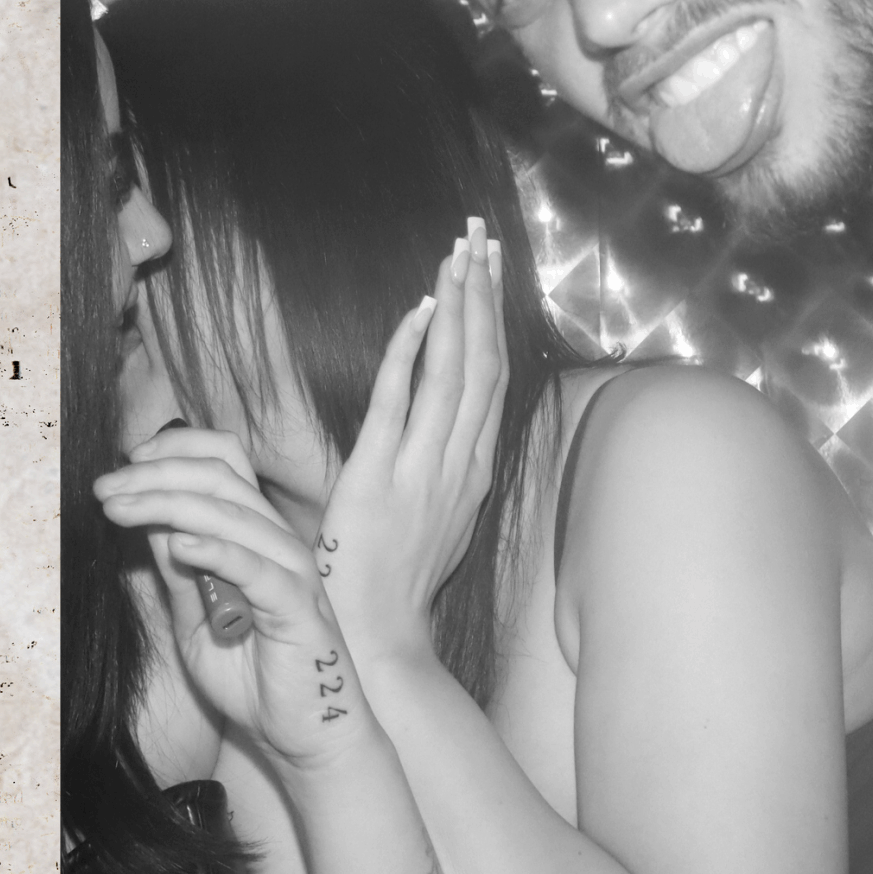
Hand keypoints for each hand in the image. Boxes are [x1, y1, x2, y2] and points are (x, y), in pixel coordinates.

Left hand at [94, 427, 369, 776]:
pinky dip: (216, 549)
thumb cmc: (253, 679)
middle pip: (219, 477)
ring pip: (230, 513)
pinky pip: (255, 567)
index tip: (123, 466)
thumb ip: (177, 572)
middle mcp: (278, 542)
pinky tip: (177, 544)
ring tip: (118, 509)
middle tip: (105, 489)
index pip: (224, 464)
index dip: (173, 452)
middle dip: (154, 475)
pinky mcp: (298, 606)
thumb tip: (148, 522)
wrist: (300, 736)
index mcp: (257, 536)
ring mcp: (291, 571)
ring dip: (166, 503)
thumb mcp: (194, 619)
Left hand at [318, 219, 507, 663]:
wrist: (379, 640)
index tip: (490, 266)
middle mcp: (461, 463)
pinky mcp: (380, 479)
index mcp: (475, 470)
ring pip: (454, 373)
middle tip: (479, 233)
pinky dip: (412, 353)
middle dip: (482, 291)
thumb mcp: (440, 522)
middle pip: (483, 361)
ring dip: (457, 306)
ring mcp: (425, 470)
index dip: (492, 316)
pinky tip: (419, 311)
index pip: (492, 377)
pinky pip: (399, 404)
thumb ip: (444, 471)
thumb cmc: (398, 585)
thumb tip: (442, 432)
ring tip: (458, 251)